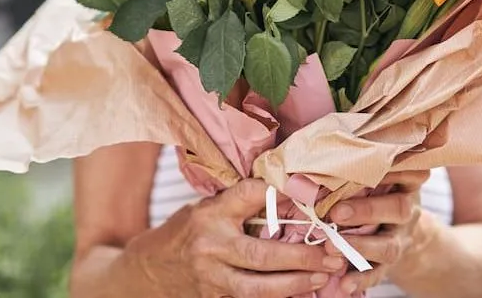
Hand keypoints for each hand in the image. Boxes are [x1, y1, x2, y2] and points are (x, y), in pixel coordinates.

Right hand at [129, 179, 342, 297]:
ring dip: (295, 284)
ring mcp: (211, 278)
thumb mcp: (207, 207)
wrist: (148, 270)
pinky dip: (277, 297)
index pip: (252, 195)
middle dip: (302, 257)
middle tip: (332, 255)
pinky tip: (300, 292)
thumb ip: (241, 204)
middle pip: (262, 254)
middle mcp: (210, 245)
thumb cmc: (186, 232)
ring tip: (321, 277)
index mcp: (209, 213)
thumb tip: (291, 197)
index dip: (282, 194)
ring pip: (258, 288)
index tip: (309, 198)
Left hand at [326, 171, 433, 293]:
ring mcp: (401, 238)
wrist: (403, 233)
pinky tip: (345, 283)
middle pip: (398, 209)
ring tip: (332, 248)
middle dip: (366, 211)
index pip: (408, 172)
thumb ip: (361, 168)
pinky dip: (361, 279)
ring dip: (360, 247)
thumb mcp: (380, 176)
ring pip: (388, 245)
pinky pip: (379, 273)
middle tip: (336, 213)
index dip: (392, 171)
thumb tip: (319, 155)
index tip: (367, 167)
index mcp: (407, 182)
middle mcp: (408, 209)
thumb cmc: (378, 193)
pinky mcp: (391, 264)